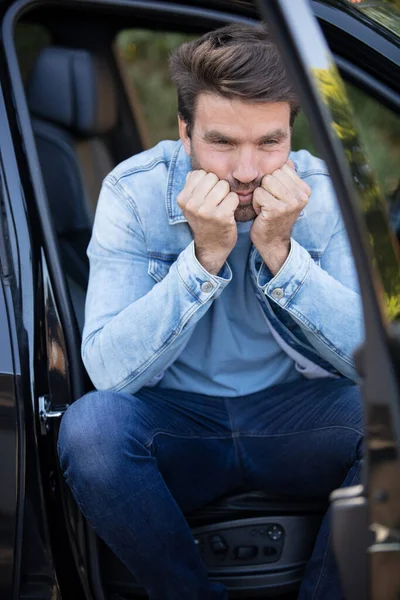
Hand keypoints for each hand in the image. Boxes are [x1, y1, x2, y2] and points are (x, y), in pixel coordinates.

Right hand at [177, 170, 238, 274]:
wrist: (211, 246)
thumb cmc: (204, 220)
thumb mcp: (191, 203)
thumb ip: (192, 184)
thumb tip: (196, 164)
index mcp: (182, 198)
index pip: (201, 173)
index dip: (208, 182)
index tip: (208, 196)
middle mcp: (191, 204)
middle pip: (213, 177)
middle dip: (218, 187)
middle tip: (217, 202)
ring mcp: (205, 211)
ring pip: (224, 186)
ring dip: (227, 195)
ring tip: (222, 207)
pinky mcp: (220, 217)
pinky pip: (233, 197)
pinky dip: (234, 204)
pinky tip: (229, 213)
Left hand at [250, 160, 310, 274]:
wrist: (272, 241)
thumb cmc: (274, 216)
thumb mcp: (284, 195)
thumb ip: (287, 177)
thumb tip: (285, 159)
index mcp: (304, 189)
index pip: (282, 168)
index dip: (273, 181)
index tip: (276, 197)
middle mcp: (301, 195)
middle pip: (272, 174)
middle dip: (266, 188)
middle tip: (270, 203)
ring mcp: (291, 202)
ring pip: (265, 182)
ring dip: (260, 195)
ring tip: (267, 207)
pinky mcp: (277, 209)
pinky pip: (258, 193)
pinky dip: (256, 204)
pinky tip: (262, 214)